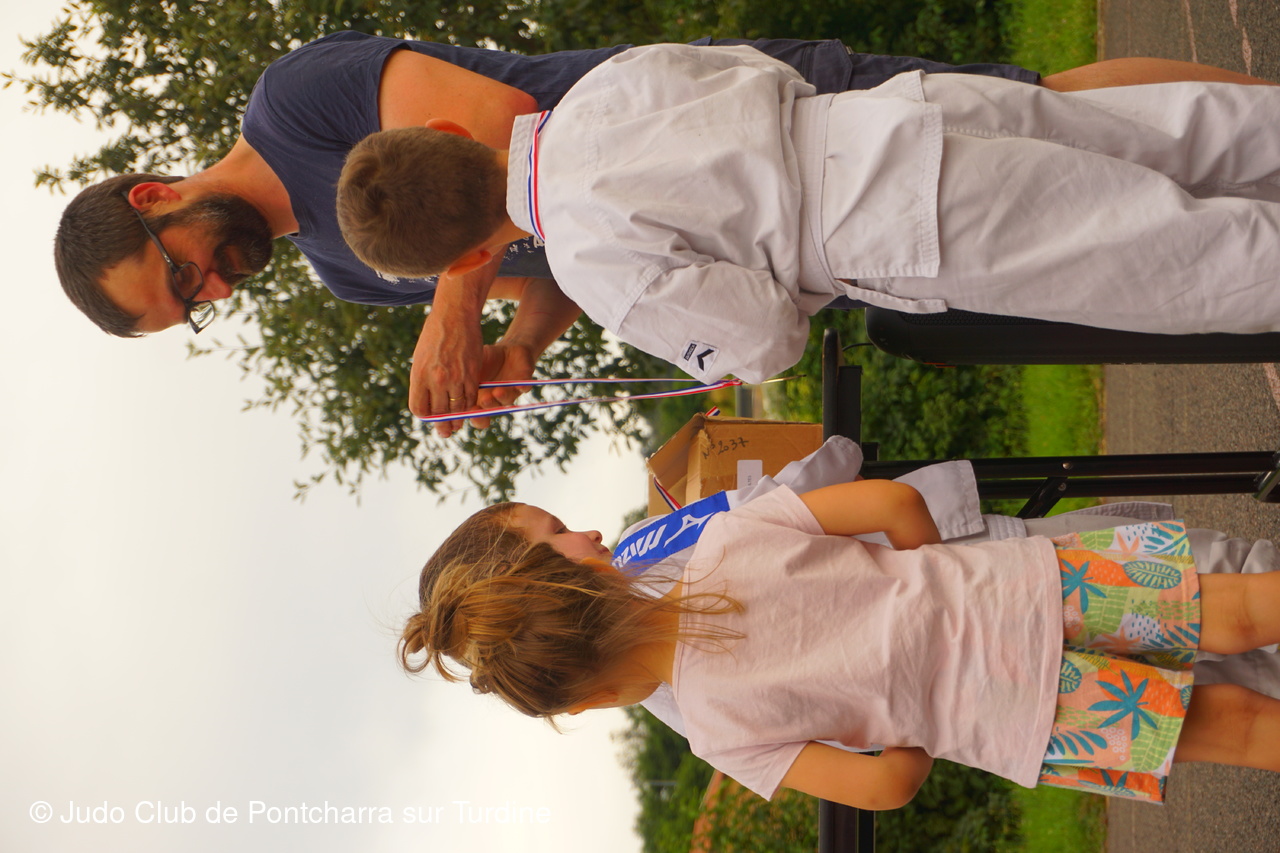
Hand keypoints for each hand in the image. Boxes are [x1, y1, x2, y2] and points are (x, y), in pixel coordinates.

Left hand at [408, 309, 483, 437]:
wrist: (455, 316)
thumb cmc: (434, 335)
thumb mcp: (420, 358)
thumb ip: (422, 380)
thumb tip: (426, 401)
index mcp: (419, 375)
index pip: (420, 409)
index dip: (425, 417)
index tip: (429, 419)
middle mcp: (436, 379)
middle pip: (439, 413)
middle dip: (443, 425)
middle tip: (446, 432)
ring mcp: (456, 378)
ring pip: (458, 408)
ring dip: (458, 419)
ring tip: (458, 425)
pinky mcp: (472, 374)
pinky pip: (471, 397)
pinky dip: (470, 405)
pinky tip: (469, 408)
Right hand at [463, 342, 535, 430]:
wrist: (508, 352)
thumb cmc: (486, 361)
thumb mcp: (471, 367)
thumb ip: (463, 377)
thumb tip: (445, 383)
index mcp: (479, 400)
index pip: (475, 416)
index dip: (472, 417)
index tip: (467, 412)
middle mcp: (494, 402)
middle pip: (490, 412)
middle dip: (486, 409)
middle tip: (481, 402)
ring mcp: (509, 394)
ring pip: (506, 400)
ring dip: (502, 397)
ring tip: (496, 391)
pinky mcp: (523, 384)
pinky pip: (524, 388)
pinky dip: (522, 386)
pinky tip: (519, 384)